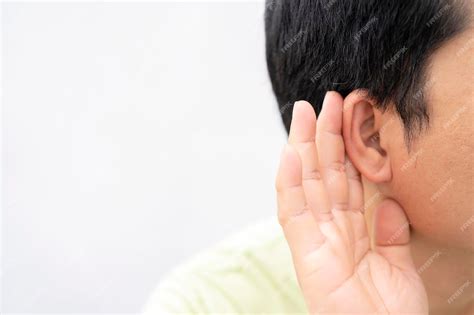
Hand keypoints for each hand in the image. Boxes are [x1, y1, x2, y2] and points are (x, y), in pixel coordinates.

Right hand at [275, 92, 427, 313]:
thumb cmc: (387, 313)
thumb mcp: (399, 266)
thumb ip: (391, 233)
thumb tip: (392, 206)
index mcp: (351, 230)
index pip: (345, 179)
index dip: (345, 147)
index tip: (348, 115)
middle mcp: (329, 228)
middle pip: (324, 173)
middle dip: (323, 136)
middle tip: (325, 99)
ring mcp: (314, 237)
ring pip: (306, 183)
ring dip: (304, 147)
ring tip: (304, 113)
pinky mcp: (303, 251)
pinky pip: (293, 211)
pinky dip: (289, 183)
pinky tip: (290, 154)